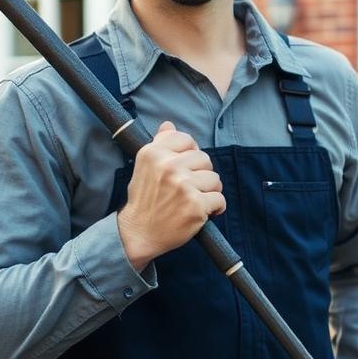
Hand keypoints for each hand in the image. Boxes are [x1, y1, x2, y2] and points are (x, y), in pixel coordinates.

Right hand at [116, 121, 224, 270]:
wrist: (138, 234)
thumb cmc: (144, 200)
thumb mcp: (144, 167)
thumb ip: (159, 144)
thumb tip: (169, 125)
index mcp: (154, 153)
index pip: (187, 140)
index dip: (190, 155)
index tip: (185, 168)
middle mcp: (168, 166)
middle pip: (204, 159)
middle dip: (201, 174)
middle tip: (188, 189)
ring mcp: (183, 186)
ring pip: (215, 179)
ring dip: (209, 191)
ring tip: (194, 200)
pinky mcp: (196, 205)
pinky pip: (220, 200)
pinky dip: (215, 208)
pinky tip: (203, 212)